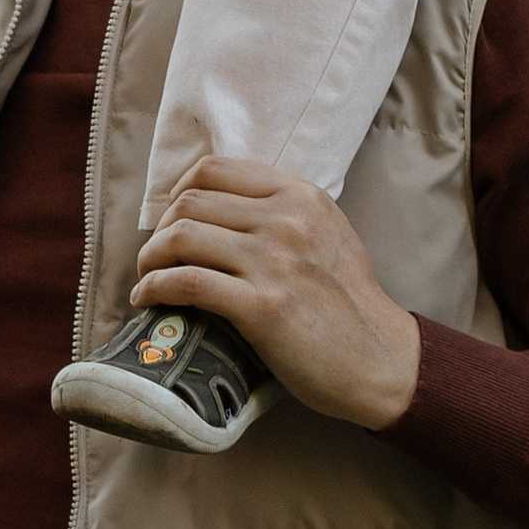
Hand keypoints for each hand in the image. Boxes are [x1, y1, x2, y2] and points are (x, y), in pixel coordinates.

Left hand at [133, 156, 421, 429]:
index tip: (171, 220)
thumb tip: (221, 207)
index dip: (178, 192)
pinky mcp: (262, 306)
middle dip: (160, 229)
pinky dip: (154, 288)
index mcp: (301, 196)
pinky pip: (186, 282)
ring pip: (181, 236)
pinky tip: (147, 299)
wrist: (380, 359)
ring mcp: (274, 262)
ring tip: (147, 277)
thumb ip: (284, 212)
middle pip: (190, 202)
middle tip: (156, 256)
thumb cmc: (349, 303)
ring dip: (150, 258)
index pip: (214, 169)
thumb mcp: (327, 234)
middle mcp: (287, 220)